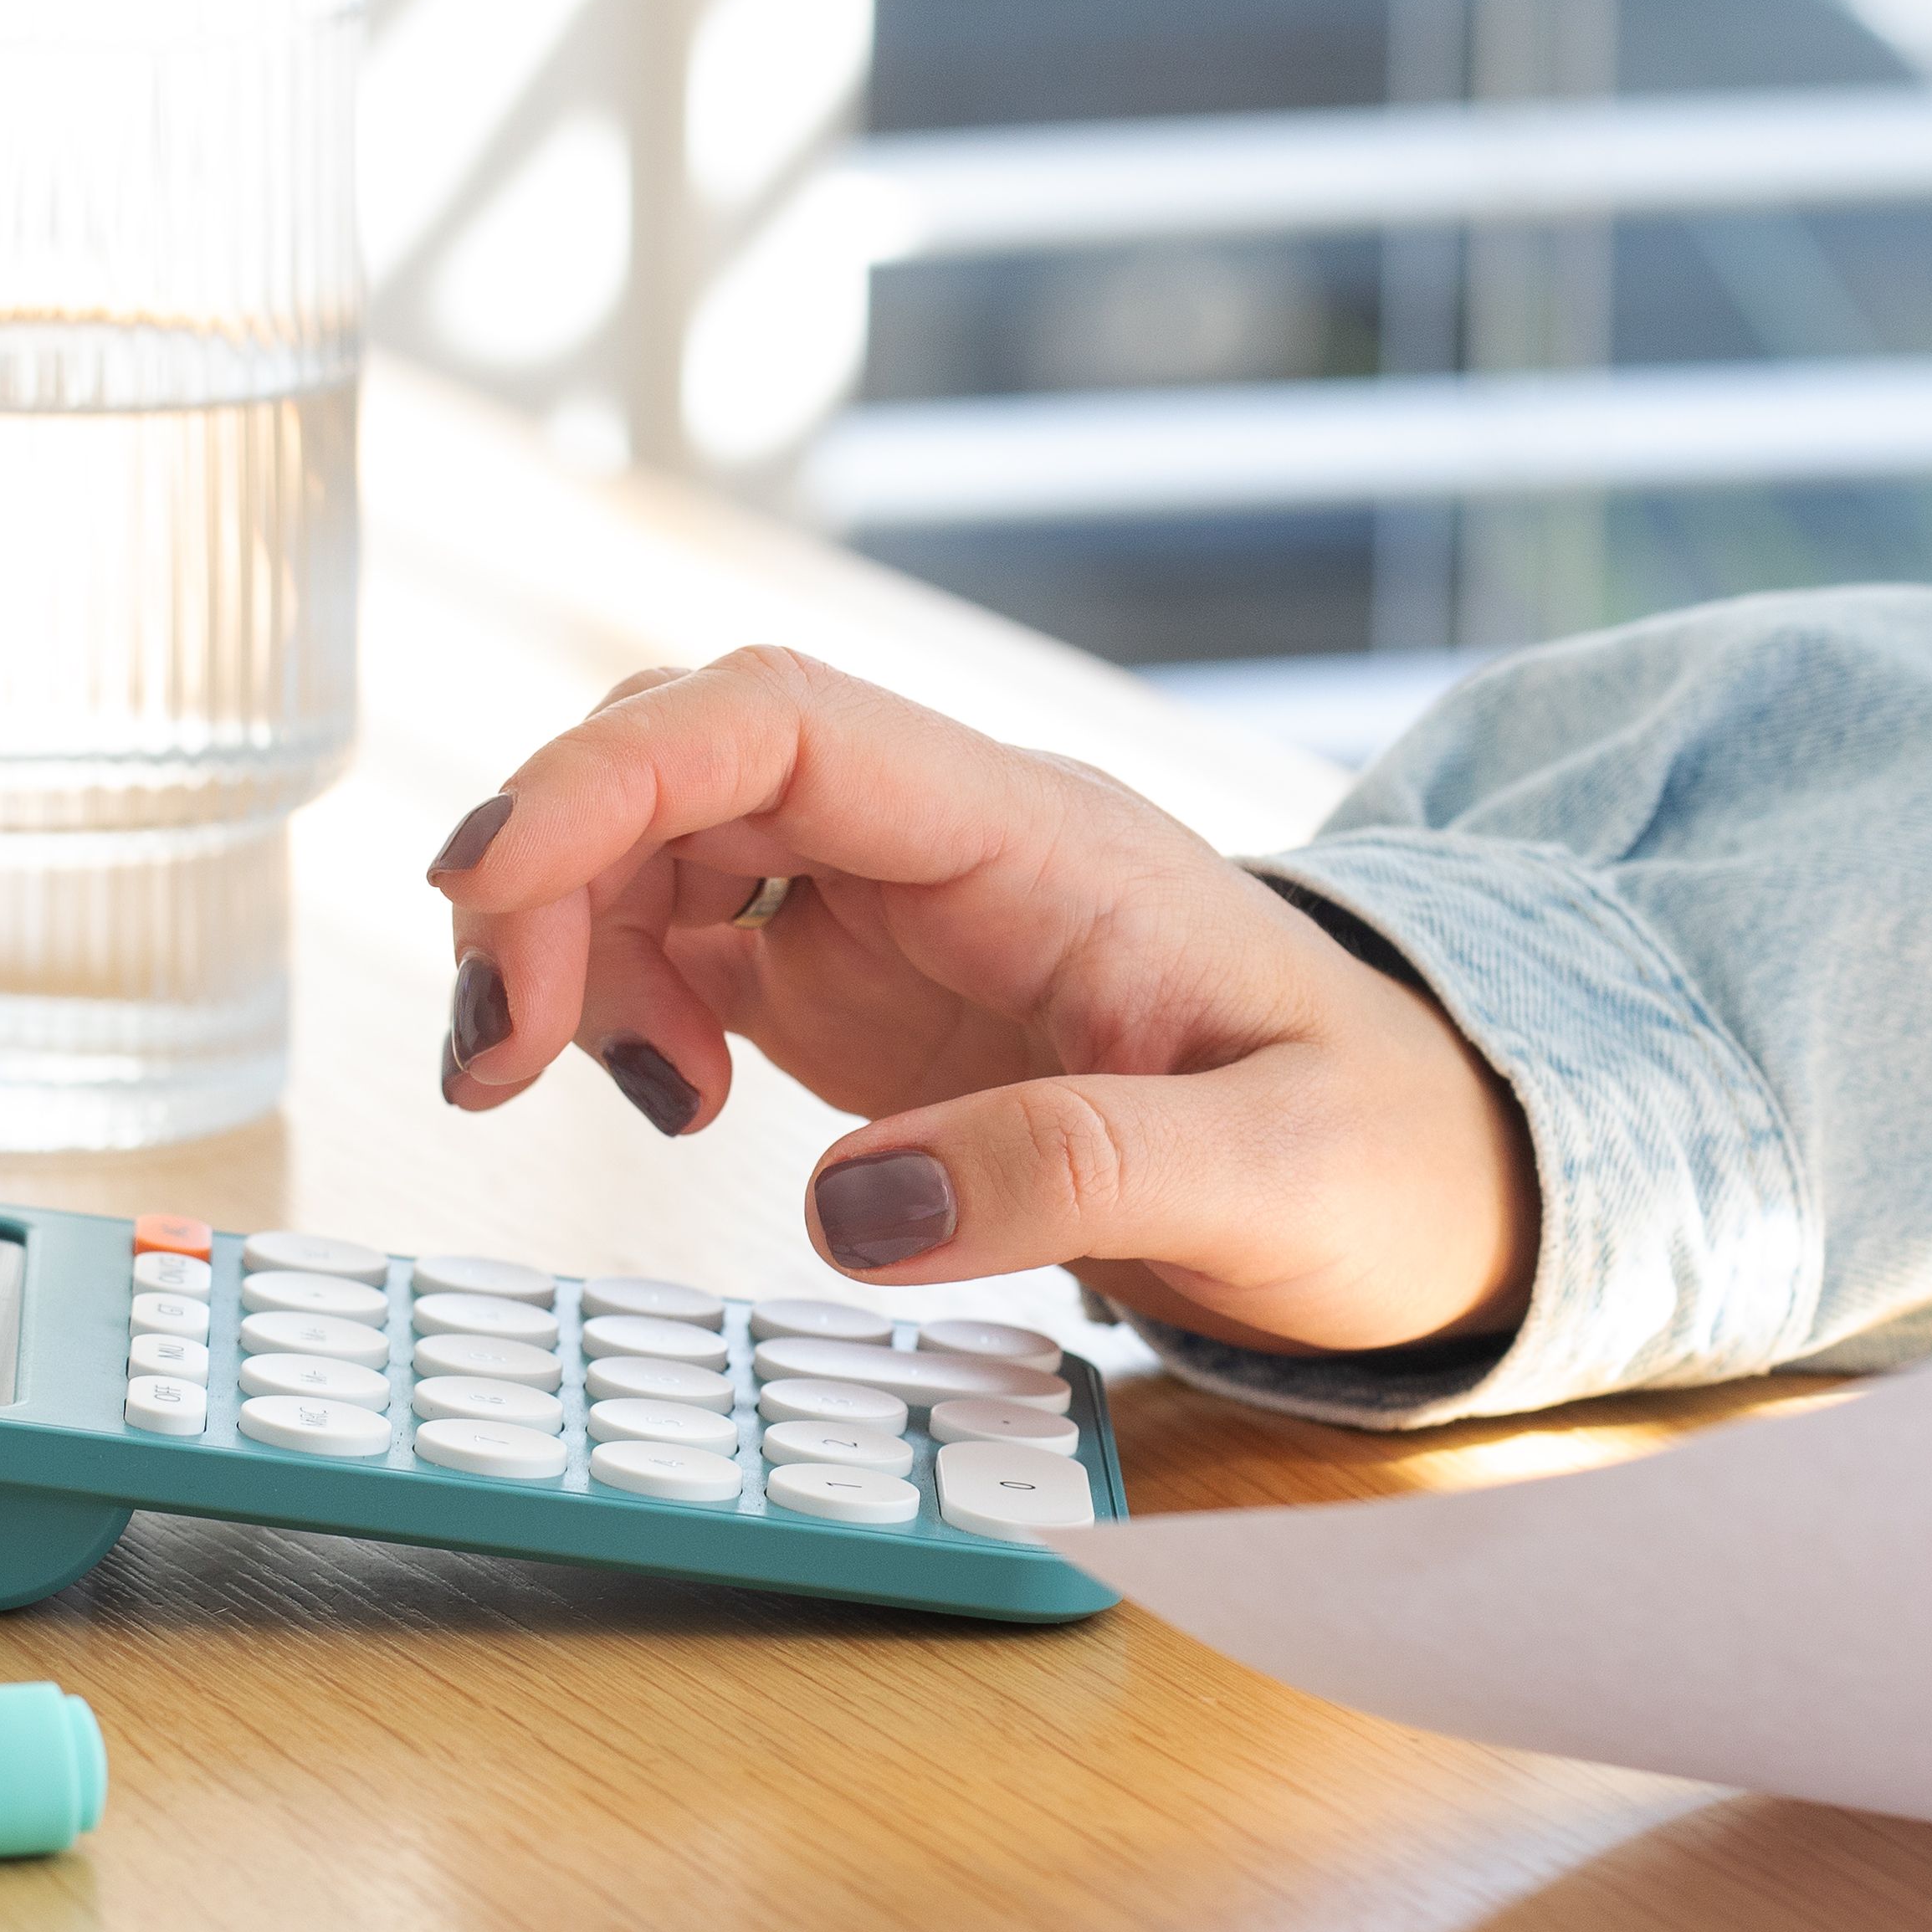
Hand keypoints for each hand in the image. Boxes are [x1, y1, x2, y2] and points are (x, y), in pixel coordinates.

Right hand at [423, 647, 1533, 1356]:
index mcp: (1040, 837)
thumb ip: (1073, 1177)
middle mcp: (947, 843)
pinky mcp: (861, 992)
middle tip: (501, 1058)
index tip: (495, 882)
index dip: (614, 775)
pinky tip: (664, 1102)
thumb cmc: (1383, 1159)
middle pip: (683, 764)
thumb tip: (855, 1210)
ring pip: (659, 845)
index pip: (783, 722)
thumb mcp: (1276, 1180)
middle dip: (549, 872)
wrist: (1436, 1182)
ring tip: (583, 1093)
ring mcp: (894, 911)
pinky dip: (619, 1004)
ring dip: (569, 944)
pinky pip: (685, 941)